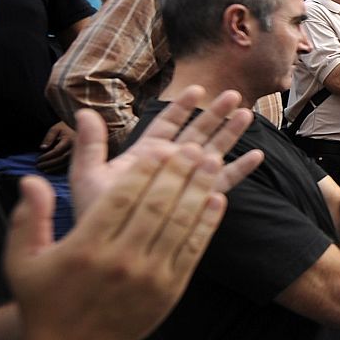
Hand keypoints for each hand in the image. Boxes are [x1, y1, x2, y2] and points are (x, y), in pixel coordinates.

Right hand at [6, 135, 227, 339]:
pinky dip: (207, 222)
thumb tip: (30, 178)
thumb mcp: (22, 261)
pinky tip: (216, 198)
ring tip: (211, 161)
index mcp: (86, 247)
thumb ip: (28, 218)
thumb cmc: (46, 304)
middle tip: (194, 147)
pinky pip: (193, 249)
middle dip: (178, 172)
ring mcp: (149, 276)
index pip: (121, 198)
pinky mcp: (170, 290)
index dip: (145, 170)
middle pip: (156, 205)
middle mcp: (121, 260)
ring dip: (198, 189)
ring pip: (180, 222)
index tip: (161, 147)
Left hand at [37, 120, 75, 171]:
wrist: (80, 128)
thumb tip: (42, 148)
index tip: (38, 159)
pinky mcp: (80, 158)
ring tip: (44, 170)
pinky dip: (61, 169)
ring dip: (54, 168)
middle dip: (49, 164)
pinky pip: (70, 166)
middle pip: (61, 159)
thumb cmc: (65, 127)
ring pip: (66, 164)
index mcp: (70, 139)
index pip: (57, 150)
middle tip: (38, 166)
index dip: (47, 156)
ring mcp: (79, 154)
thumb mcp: (55, 129)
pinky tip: (53, 171)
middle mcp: (75, 148)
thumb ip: (49, 138)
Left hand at [69, 87, 262, 213]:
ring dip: (230, 134)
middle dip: (215, 114)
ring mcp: (186, 183)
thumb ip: (91, 145)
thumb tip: (84, 112)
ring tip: (247, 114)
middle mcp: (170, 167)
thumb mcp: (88, 176)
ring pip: (214, 153)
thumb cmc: (96, 215)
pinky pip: (223, 183)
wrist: (107, 250)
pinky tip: (256, 156)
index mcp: (146, 156)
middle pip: (196, 134)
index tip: (197, 90)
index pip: (166, 125)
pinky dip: (240, 170)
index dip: (182, 107)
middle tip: (233, 95)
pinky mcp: (198, 202)